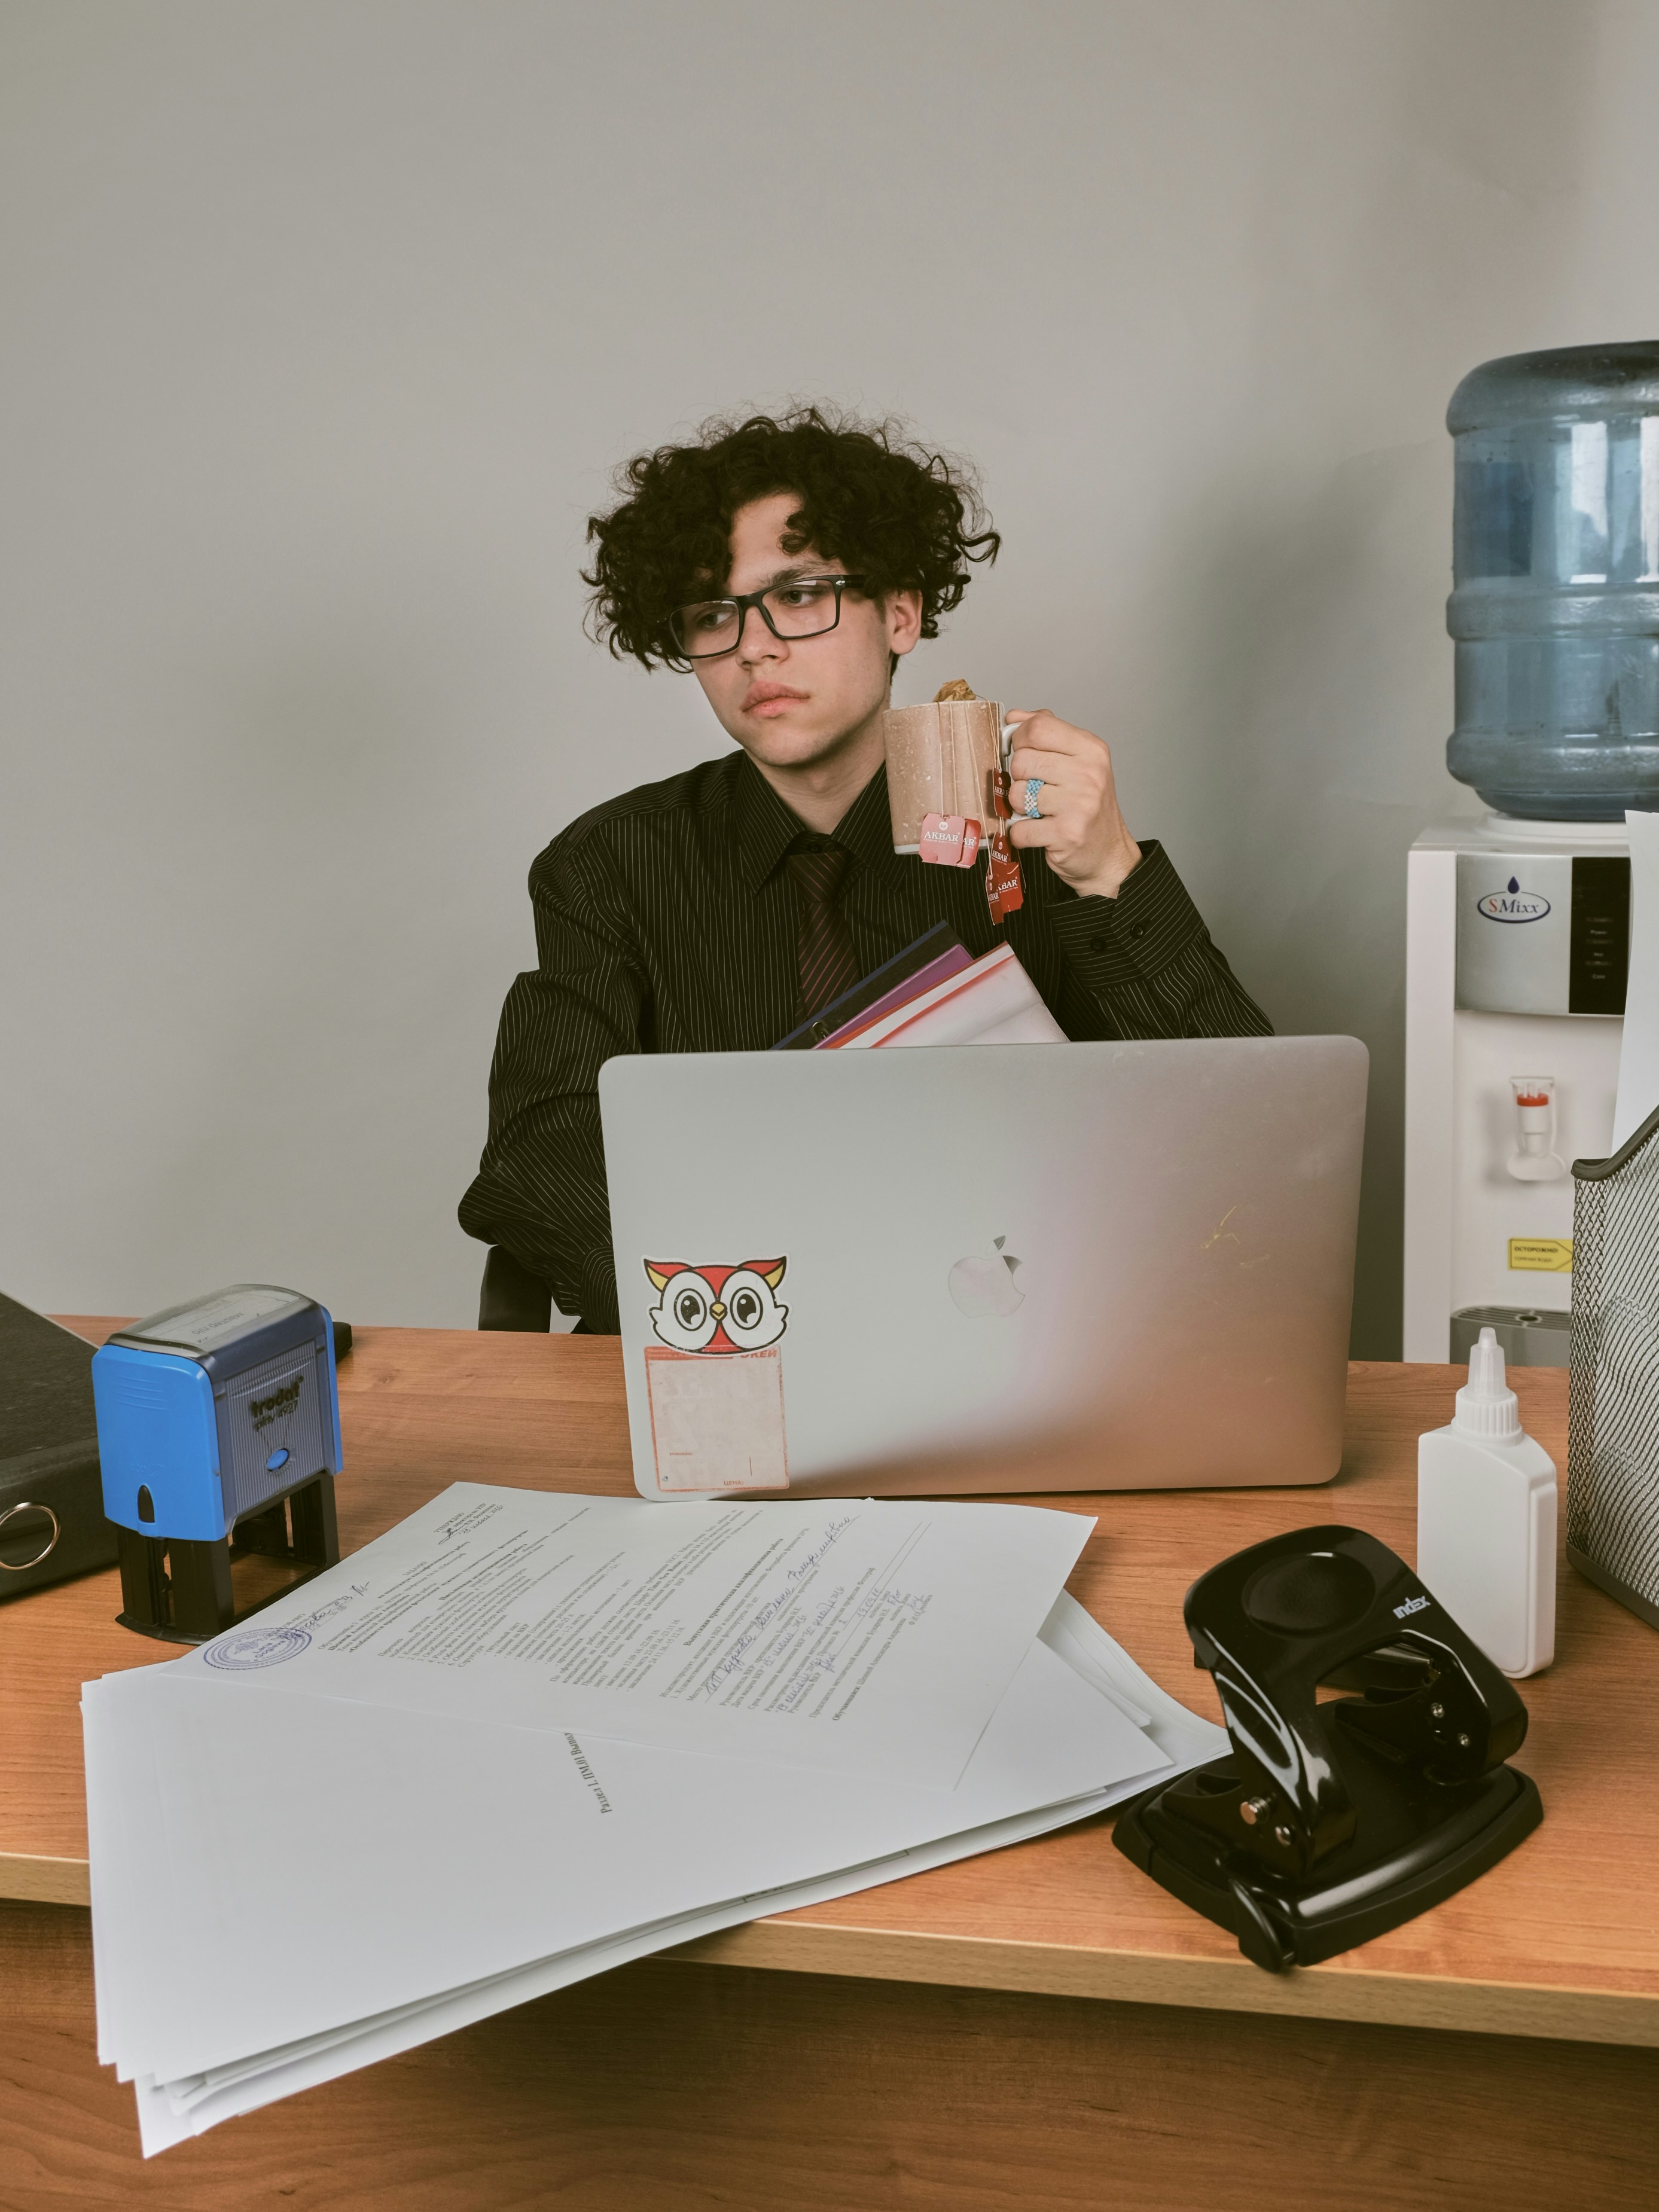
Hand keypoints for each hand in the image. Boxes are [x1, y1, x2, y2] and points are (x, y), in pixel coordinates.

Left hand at [1002, 710, 1141, 898]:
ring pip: (1017, 794)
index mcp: (1091, 749)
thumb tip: (1015, 716)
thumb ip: (1048, 735)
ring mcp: (1079, 804)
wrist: (1108, 854)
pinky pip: (1019, 828)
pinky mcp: (1066, 834)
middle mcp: (1088, 773)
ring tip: (1039, 812)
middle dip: (1019, 778)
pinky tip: (1038, 832)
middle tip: (1034, 790)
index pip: (1039, 727)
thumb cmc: (1087, 807)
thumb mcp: (1077, 762)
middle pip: (1022, 761)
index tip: (1023, 751)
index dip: (1020, 739)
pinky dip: (1020, 834)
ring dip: (1019, 807)